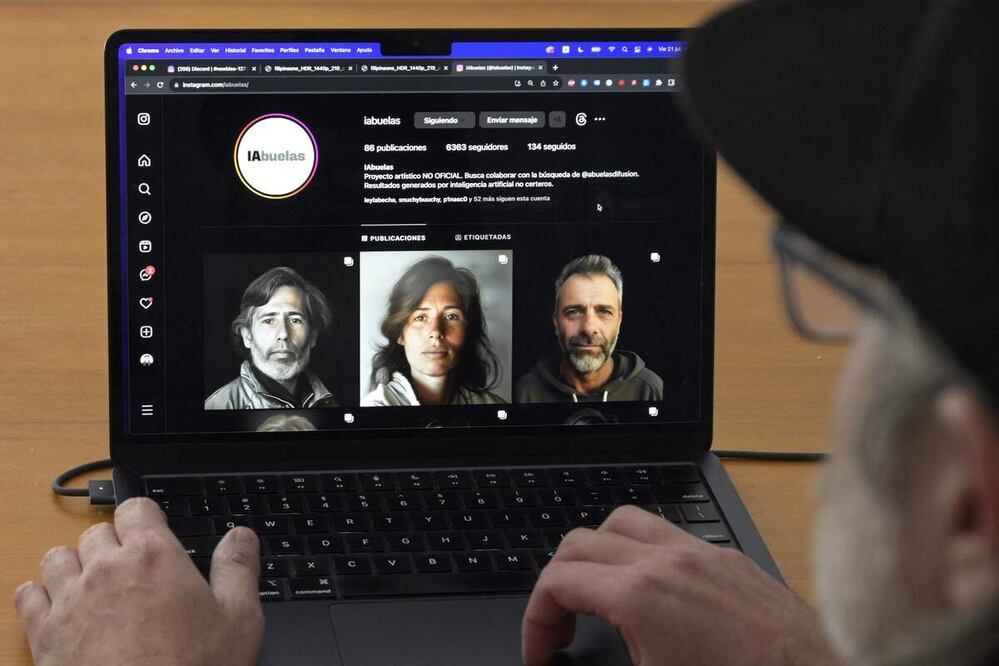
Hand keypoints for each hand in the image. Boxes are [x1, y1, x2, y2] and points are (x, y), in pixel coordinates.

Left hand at [14, 497, 263, 665]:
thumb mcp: (239, 620)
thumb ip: (238, 569)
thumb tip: (241, 536)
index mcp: (155, 557)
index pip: (136, 508)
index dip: (145, 519)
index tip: (152, 535)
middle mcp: (107, 569)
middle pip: (97, 533)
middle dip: (113, 544)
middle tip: (131, 570)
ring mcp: (71, 600)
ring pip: (59, 558)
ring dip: (75, 565)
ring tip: (94, 586)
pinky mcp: (45, 634)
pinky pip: (28, 595)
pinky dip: (40, 594)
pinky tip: (58, 606)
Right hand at [522, 505, 838, 665]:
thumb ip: (607, 662)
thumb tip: (572, 663)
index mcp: (641, 596)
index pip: (556, 583)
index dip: (535, 622)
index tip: (541, 654)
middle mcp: (668, 562)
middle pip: (578, 542)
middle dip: (556, 586)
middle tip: (561, 631)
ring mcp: (701, 554)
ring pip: (623, 523)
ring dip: (597, 555)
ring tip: (597, 597)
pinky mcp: (729, 560)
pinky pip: (669, 534)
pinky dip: (642, 552)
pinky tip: (652, 591)